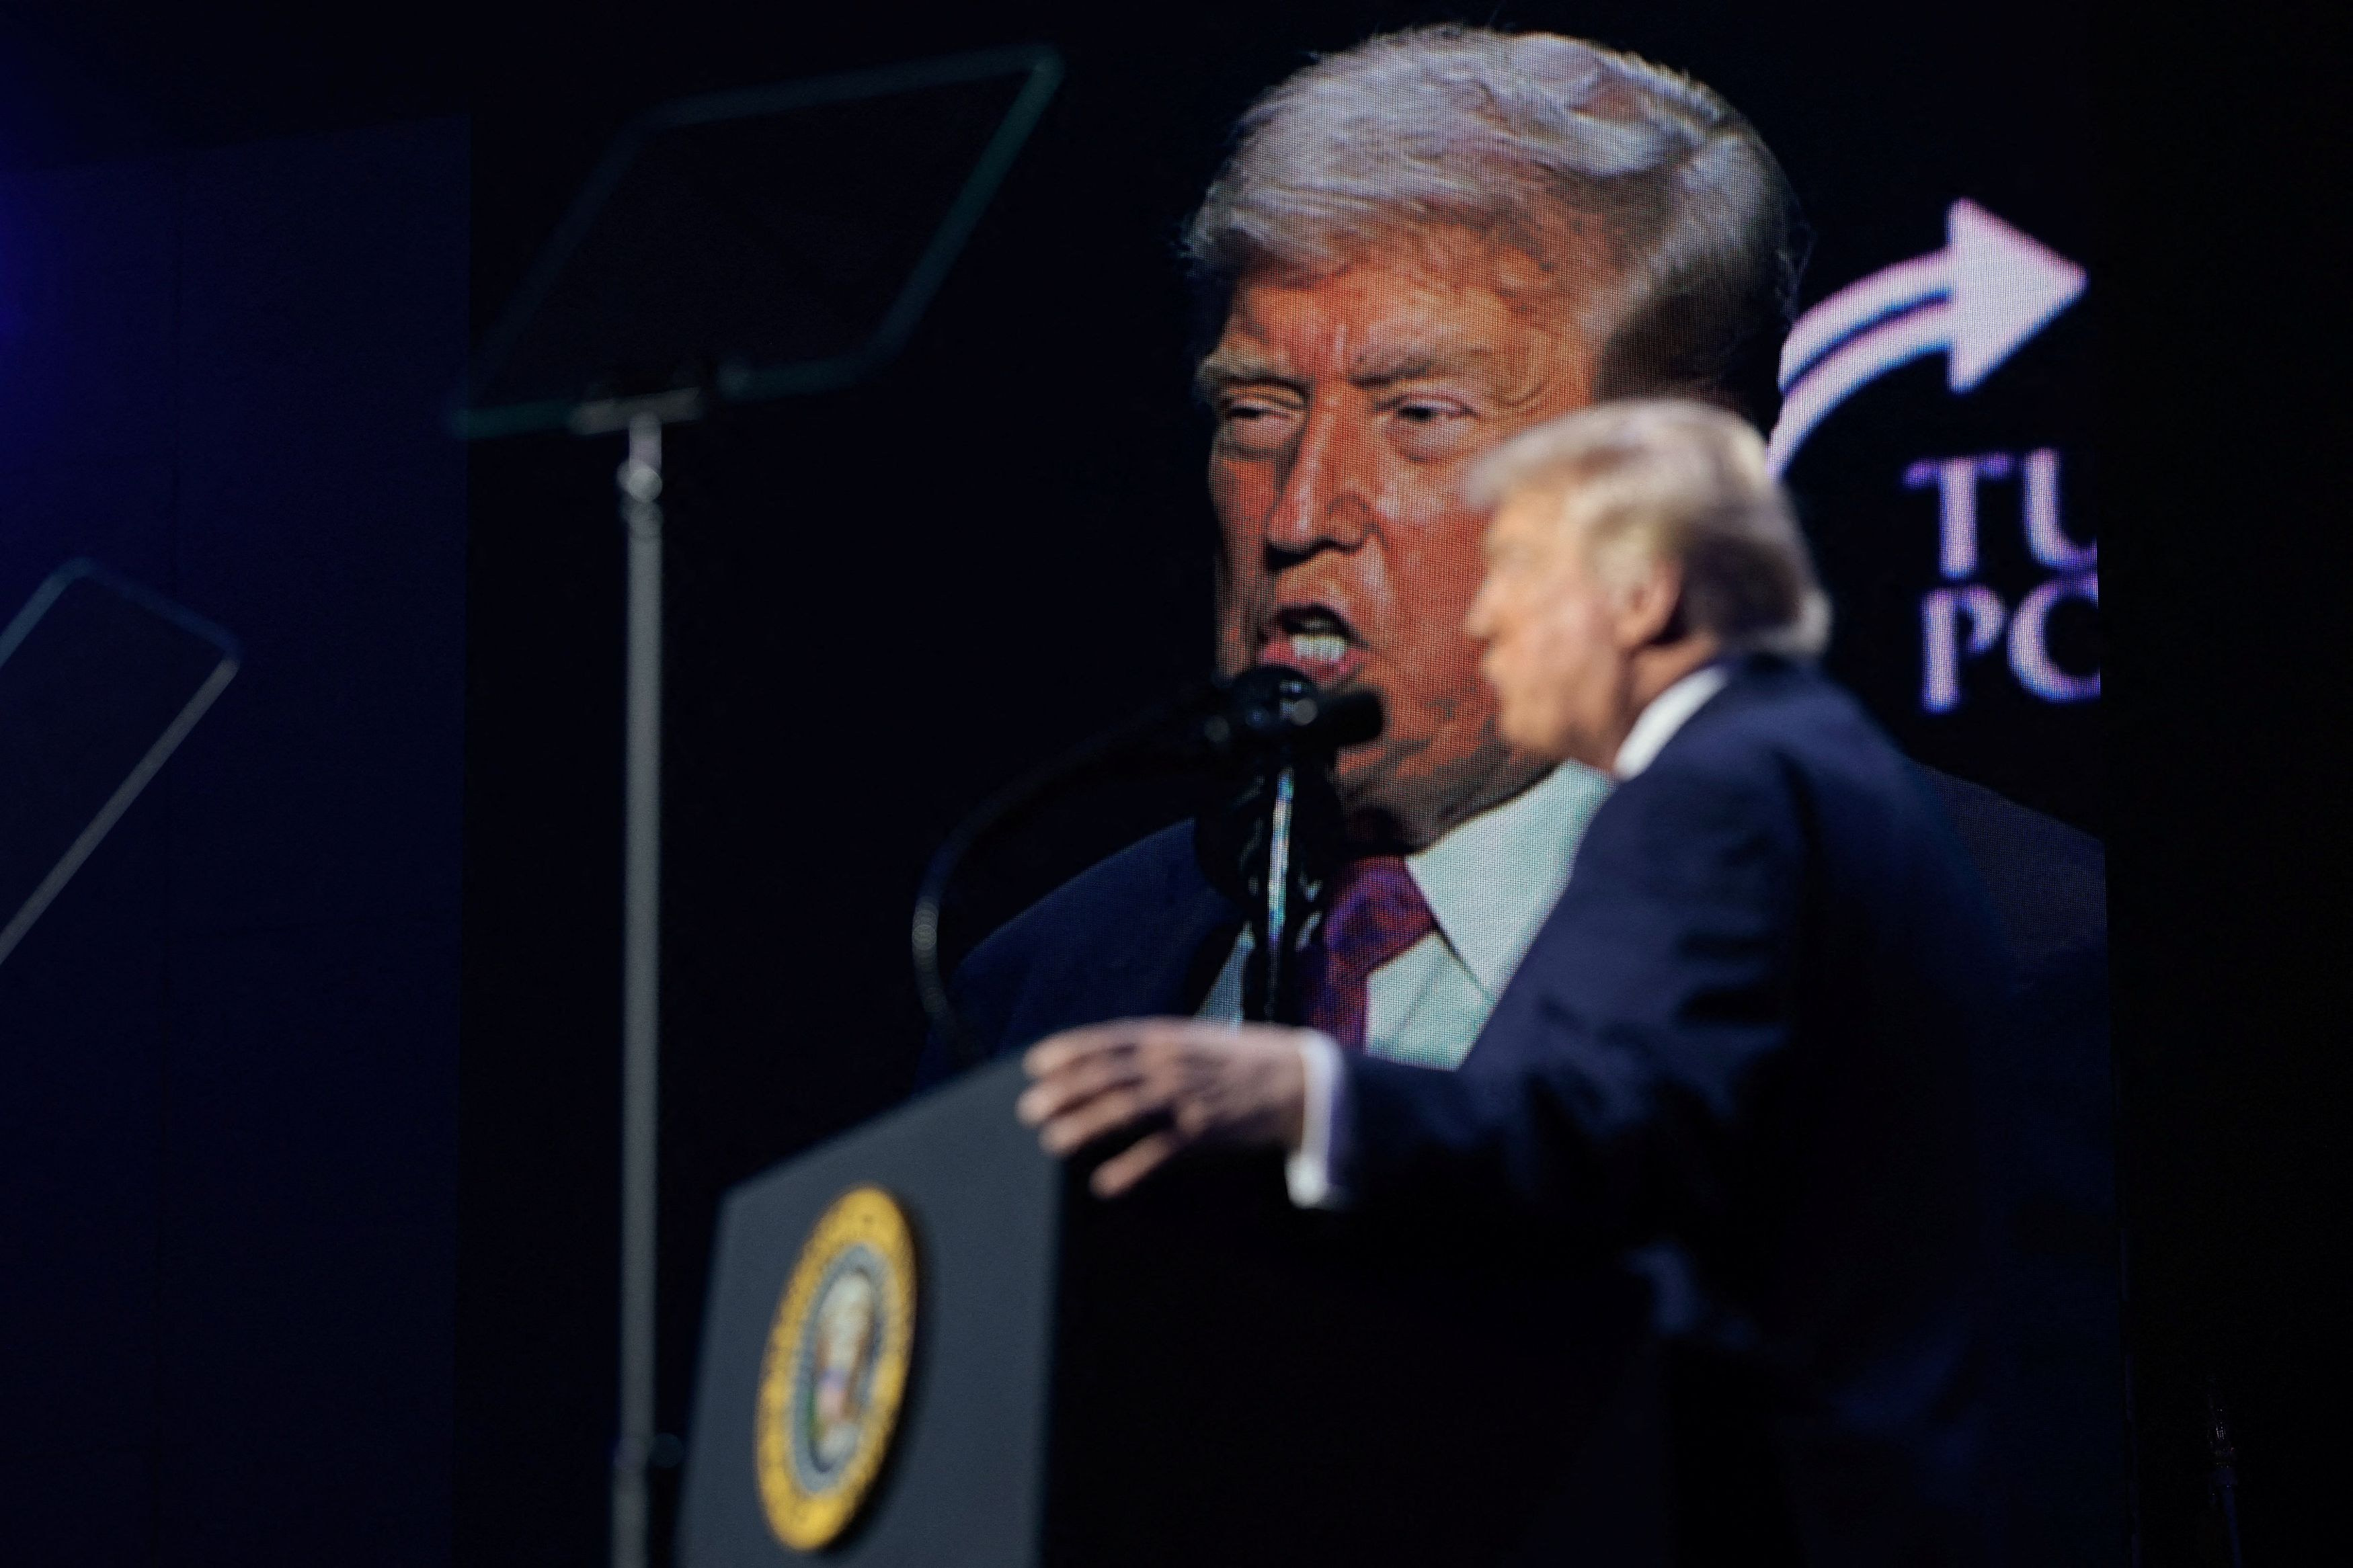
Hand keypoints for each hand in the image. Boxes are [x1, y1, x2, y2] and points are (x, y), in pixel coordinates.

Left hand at [1016, 1018, 1314, 1196]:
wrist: (1296, 1080)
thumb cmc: (1238, 1062)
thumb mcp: (1192, 1041)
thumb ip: (1151, 1049)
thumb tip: (1105, 1058)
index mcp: (1165, 1037)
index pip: (1106, 1040)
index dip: (1068, 1051)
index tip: (1035, 1065)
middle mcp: (1171, 1063)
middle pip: (1106, 1075)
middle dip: (1064, 1092)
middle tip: (1030, 1109)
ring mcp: (1186, 1097)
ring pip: (1125, 1109)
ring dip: (1085, 1126)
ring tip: (1053, 1141)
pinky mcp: (1204, 1132)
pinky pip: (1160, 1152)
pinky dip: (1130, 1169)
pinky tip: (1104, 1184)